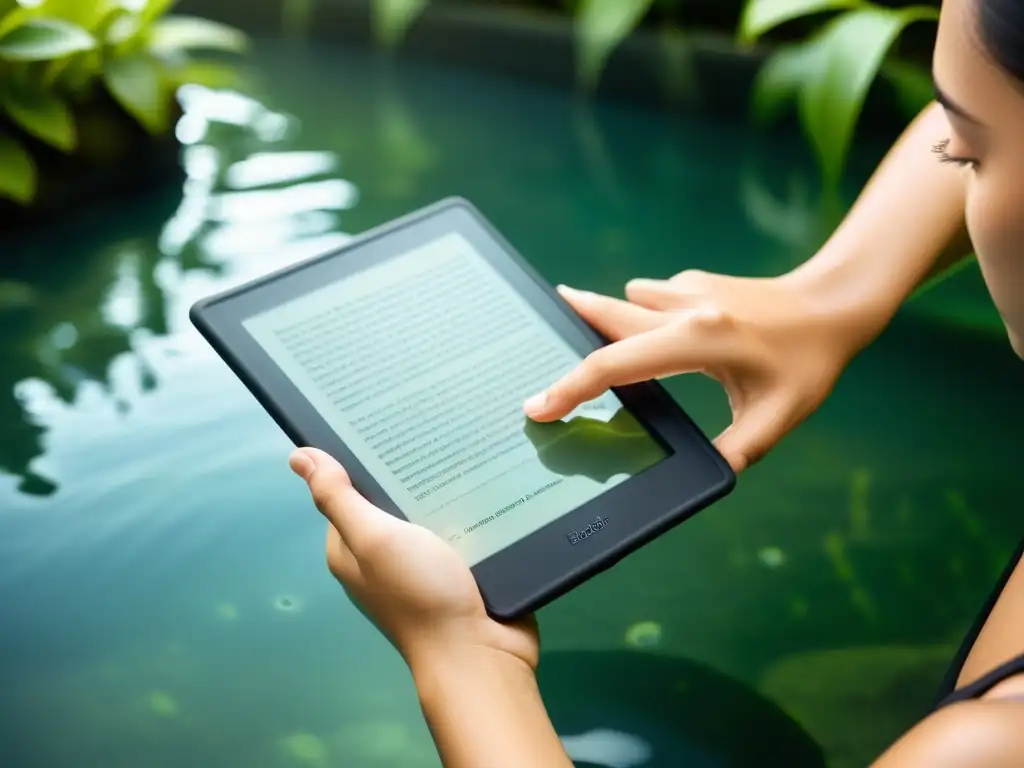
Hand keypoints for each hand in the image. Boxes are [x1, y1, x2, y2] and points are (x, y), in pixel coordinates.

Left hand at [288, 448, 539, 671]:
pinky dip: (468, 512)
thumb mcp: (373, 539)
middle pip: (389, 499)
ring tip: (464, 453)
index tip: (386, 425)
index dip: (362, 460)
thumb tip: (299, 456)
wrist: (480, 652)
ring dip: (445, 490)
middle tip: (434, 432)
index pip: (347, 491)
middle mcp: (380, 558)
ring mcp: (419, 567)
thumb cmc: (420, 595)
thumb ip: (338, 498)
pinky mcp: (455, 572)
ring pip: (428, 512)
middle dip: (408, 472)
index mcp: (350, 550)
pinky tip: (483, 488)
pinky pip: (459, 530)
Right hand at [524, 271, 860, 472]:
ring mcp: (687, 288)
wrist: (833, 302)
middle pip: (605, 316)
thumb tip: (702, 478)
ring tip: (594, 341)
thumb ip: (737, 451)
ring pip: (627, 304)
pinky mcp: (693, 280)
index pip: (616, 365)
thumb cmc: (809, 362)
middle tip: (531, 332)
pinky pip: (651, 298)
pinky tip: (667, 335)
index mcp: (698, 341)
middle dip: (566, 326)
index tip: (539, 406)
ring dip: (609, 322)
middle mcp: (685, 307)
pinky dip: (643, 316)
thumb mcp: (778, 418)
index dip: (571, 389)